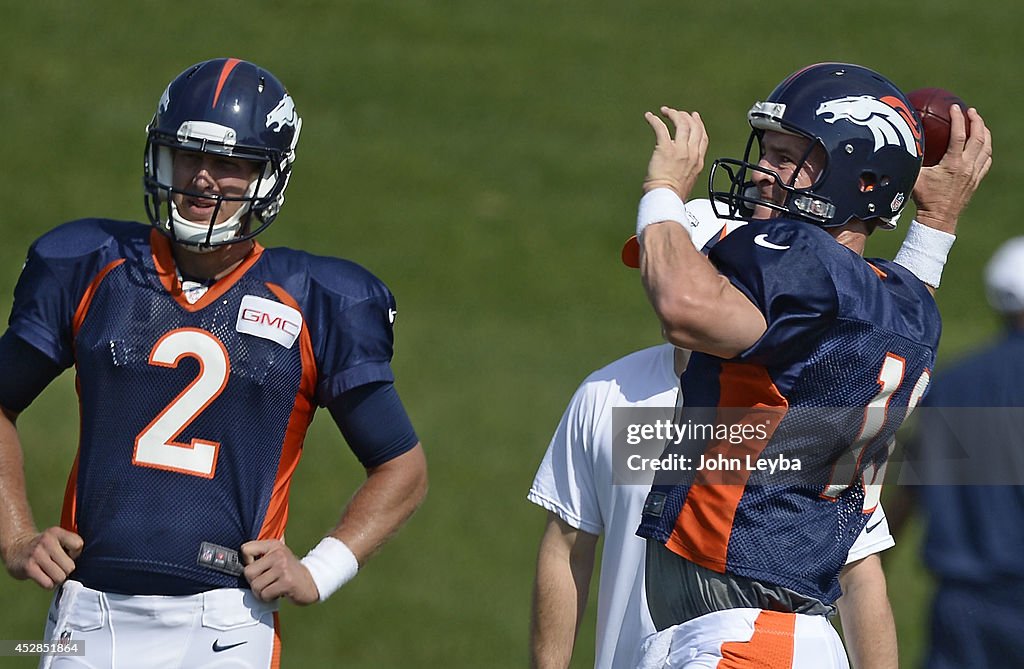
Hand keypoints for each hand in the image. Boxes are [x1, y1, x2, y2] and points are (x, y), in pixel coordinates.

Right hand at [3, 527, 82, 588]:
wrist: (15, 548)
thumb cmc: (43, 547)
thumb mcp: (56, 539)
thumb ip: (70, 545)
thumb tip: (86, 564)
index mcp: (56, 532)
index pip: (78, 544)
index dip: (76, 554)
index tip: (68, 555)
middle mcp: (47, 541)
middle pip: (70, 566)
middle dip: (66, 570)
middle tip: (57, 566)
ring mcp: (37, 554)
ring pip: (60, 577)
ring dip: (57, 579)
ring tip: (50, 572)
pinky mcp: (28, 568)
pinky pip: (48, 583)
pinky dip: (48, 584)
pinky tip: (43, 576)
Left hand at [241, 539, 318, 604]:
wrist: (312, 581)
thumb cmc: (289, 571)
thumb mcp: (277, 556)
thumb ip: (260, 554)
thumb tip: (234, 558)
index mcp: (273, 545)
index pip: (245, 549)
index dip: (246, 563)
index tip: (257, 568)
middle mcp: (278, 554)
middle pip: (248, 572)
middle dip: (254, 582)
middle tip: (266, 582)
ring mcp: (283, 567)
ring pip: (255, 586)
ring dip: (262, 593)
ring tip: (273, 588)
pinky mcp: (287, 582)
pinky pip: (265, 594)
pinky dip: (269, 598)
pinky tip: (278, 593)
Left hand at [643, 106, 708, 198]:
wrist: (666, 198)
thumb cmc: (672, 195)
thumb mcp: (687, 181)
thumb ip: (686, 170)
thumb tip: (678, 166)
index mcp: (698, 162)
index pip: (703, 138)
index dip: (699, 125)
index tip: (695, 117)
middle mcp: (692, 153)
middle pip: (694, 127)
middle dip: (686, 116)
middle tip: (677, 112)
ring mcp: (680, 150)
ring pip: (681, 123)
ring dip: (673, 114)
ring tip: (665, 111)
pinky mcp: (665, 148)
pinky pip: (661, 128)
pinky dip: (654, 120)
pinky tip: (649, 116)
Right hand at [912, 105, 992, 234]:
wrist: (939, 218)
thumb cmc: (924, 198)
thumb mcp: (915, 177)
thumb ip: (910, 161)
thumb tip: (900, 146)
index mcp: (953, 164)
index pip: (959, 135)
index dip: (958, 118)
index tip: (955, 107)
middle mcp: (967, 166)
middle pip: (979, 137)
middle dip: (976, 121)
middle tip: (971, 111)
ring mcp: (974, 173)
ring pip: (986, 148)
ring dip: (984, 133)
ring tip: (979, 124)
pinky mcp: (976, 180)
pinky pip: (987, 160)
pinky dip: (986, 149)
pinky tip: (982, 145)